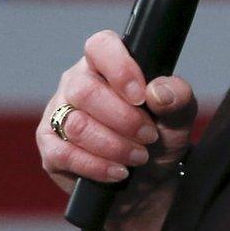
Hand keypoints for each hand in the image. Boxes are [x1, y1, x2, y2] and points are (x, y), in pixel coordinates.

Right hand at [36, 30, 196, 230]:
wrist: (149, 184)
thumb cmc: (159, 141)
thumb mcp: (179, 119)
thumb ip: (177, 98)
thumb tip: (158, 91)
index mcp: (106, 64)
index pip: (100, 46)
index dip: (119, 68)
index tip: (141, 96)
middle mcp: (77, 83)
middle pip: (85, 90)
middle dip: (123, 120)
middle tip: (149, 137)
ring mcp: (59, 113)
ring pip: (76, 124)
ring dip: (113, 146)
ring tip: (138, 156)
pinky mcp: (50, 146)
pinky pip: (64, 154)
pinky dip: (96, 166)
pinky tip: (118, 172)